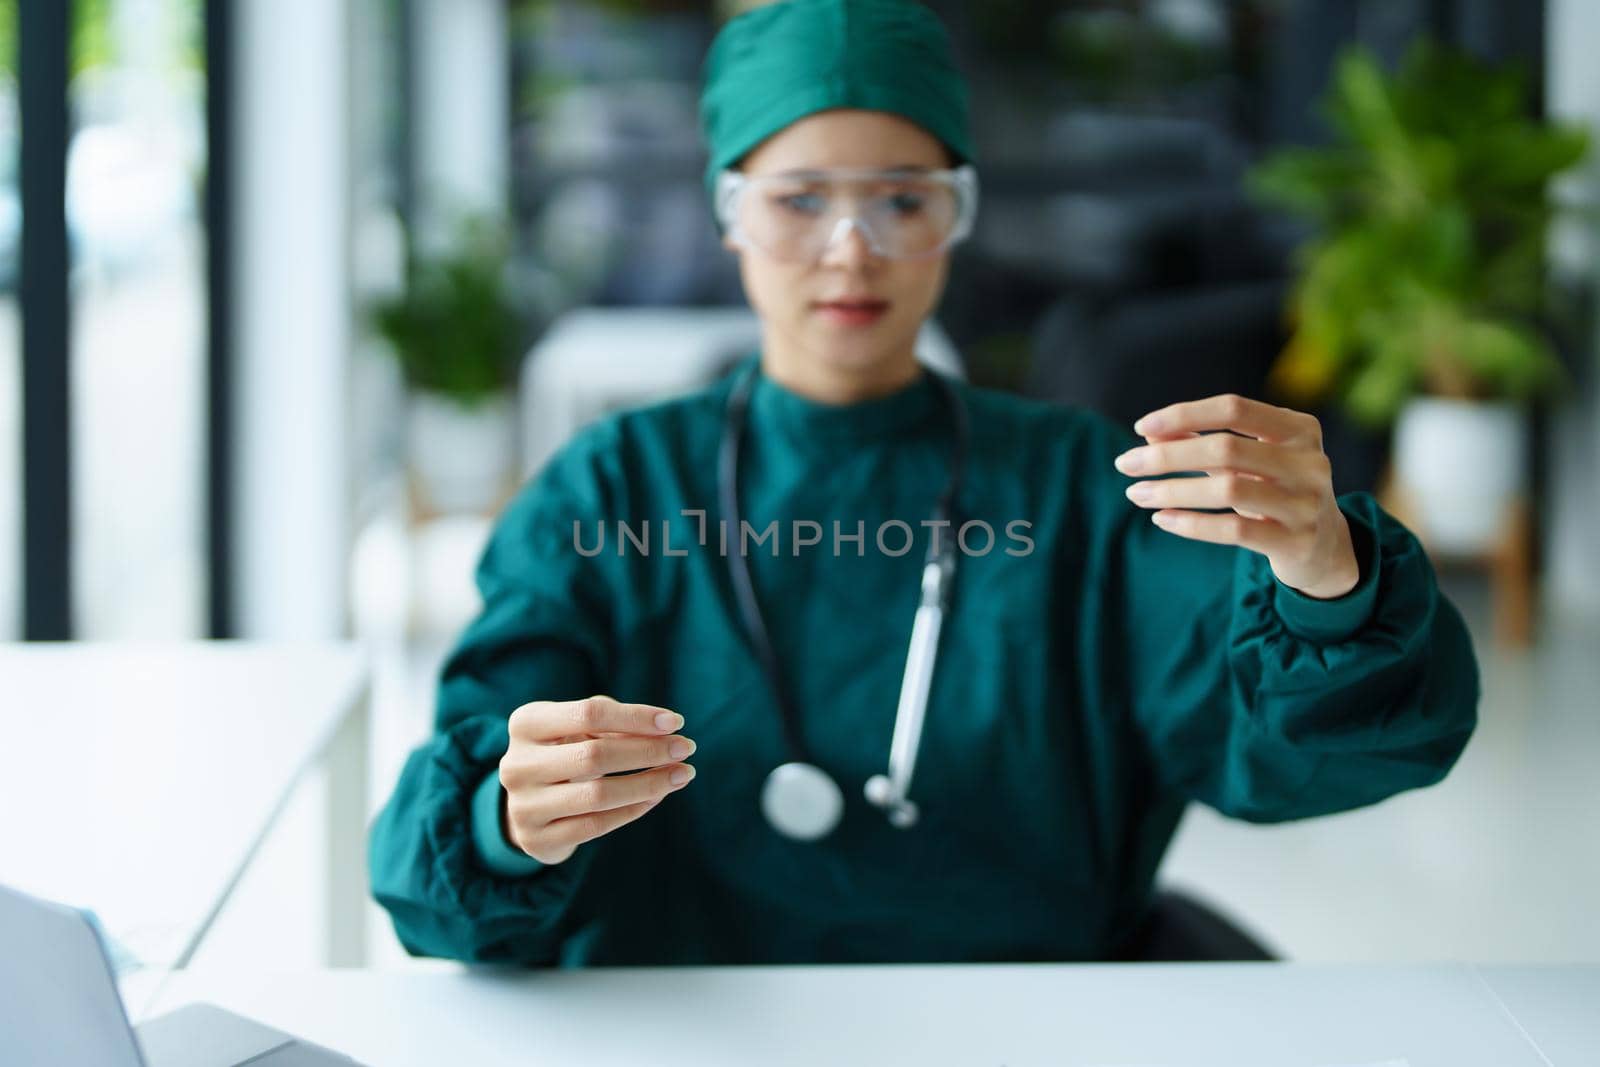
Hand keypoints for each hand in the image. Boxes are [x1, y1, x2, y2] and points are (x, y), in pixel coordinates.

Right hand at [499, 695, 696, 864]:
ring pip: (598, 795)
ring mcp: (523, 805)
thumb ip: (614, 723)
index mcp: (526, 723)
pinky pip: (597, 825)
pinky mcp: (537, 839)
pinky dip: (633, 809)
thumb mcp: (578, 729)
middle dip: (648, 751)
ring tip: (681, 774)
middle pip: (595, 755)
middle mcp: (517, 763)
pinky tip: (657, 796)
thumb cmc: (563, 752)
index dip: (636, 717)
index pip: (589, 713)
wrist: (526, 805)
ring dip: (649, 784)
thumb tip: (665, 729)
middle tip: (686, 748)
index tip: (677, 722)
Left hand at [1114, 394, 1359, 599]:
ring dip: (1173, 490)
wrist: (1326, 550)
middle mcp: (1309, 462)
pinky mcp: (1296, 541)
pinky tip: (1162, 519)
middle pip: (1225, 448)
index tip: (1140, 426)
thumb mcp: (1247, 462)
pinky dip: (1192, 524)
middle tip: (1125, 464)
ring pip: (1227, 488)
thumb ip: (1202, 442)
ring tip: (1136, 493)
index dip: (1185, 413)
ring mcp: (1306, 503)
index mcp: (1299, 429)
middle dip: (1168, 456)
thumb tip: (1149, 432)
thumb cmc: (1276, 493)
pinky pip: (1234, 529)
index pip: (1234, 409)